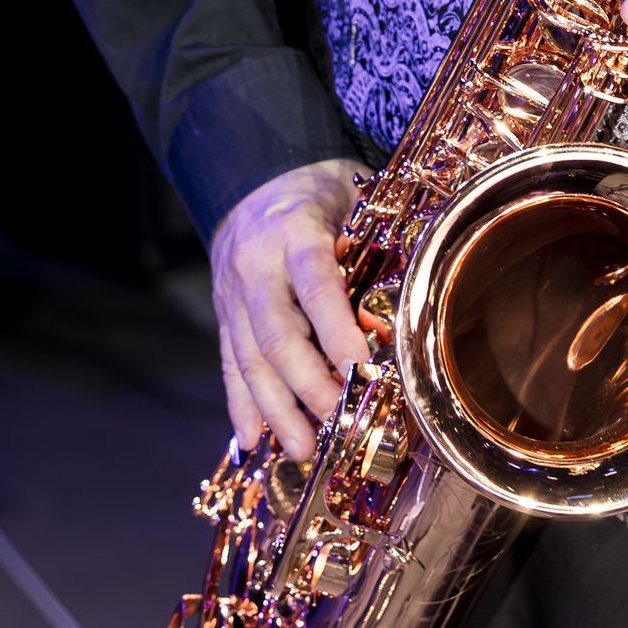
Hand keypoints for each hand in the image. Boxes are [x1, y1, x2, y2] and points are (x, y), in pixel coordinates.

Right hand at [210, 157, 371, 460]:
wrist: (253, 178)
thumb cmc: (321, 191)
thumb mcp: (352, 197)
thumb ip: (373, 244)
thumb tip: (404, 305)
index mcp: (294, 232)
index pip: (315, 286)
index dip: (336, 331)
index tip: (361, 369)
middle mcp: (256, 266)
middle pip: (275, 335)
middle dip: (306, 385)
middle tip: (335, 421)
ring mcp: (232, 294)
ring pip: (248, 359)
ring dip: (276, 409)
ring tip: (302, 449)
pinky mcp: (223, 314)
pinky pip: (229, 362)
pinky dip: (240, 404)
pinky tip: (252, 440)